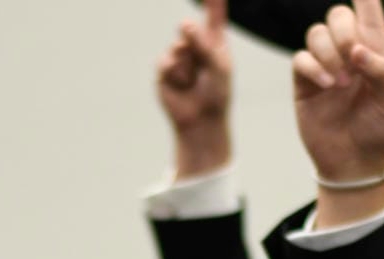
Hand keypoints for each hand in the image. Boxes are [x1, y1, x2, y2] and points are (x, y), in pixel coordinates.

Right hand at [157, 0, 233, 178]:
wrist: (201, 121)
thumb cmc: (216, 95)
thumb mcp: (217, 66)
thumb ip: (203, 43)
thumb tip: (183, 23)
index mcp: (215, 44)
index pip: (214, 18)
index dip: (213, 3)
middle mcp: (197, 48)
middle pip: (190, 29)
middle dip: (193, 39)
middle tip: (199, 55)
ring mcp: (180, 58)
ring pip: (177, 47)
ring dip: (186, 65)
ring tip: (192, 82)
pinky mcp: (165, 71)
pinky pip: (165, 61)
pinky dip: (173, 72)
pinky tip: (180, 84)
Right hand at [292, 0, 383, 186]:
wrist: (356, 162)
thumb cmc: (381, 129)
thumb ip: (382, 69)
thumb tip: (356, 50)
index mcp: (376, 50)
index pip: (370, 12)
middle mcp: (349, 53)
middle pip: (338, 15)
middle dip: (342, 30)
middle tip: (351, 56)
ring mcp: (326, 66)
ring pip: (316, 33)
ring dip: (328, 53)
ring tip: (341, 83)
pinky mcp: (306, 83)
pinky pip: (300, 59)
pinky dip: (312, 67)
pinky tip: (327, 85)